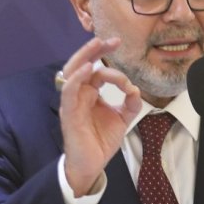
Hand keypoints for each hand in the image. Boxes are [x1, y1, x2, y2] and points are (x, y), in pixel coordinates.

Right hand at [59, 37, 141, 195]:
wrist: (91, 164)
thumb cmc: (101, 140)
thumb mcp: (123, 119)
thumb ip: (131, 103)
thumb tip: (135, 89)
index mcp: (90, 93)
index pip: (98, 70)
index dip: (114, 68)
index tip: (129, 82)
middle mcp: (79, 94)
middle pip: (82, 64)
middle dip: (95, 49)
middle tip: (112, 40)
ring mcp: (72, 102)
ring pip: (72, 72)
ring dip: (84, 56)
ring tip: (96, 44)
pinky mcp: (69, 113)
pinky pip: (69, 91)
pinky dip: (77, 78)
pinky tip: (89, 69)